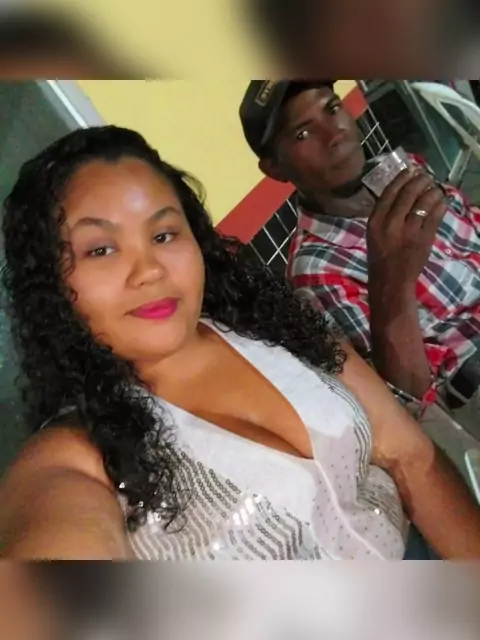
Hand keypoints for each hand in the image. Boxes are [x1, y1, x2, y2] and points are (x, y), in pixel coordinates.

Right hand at [366, 168, 446, 290]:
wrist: (390, 281)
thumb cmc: (380, 257)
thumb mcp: (374, 232)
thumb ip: (384, 214)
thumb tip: (402, 190)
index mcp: (375, 221)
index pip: (390, 192)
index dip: (402, 178)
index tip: (410, 170)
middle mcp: (391, 223)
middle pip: (408, 193)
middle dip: (420, 180)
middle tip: (426, 176)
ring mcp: (409, 231)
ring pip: (424, 202)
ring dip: (432, 191)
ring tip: (435, 188)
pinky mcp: (424, 238)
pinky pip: (435, 216)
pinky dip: (439, 205)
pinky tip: (441, 202)